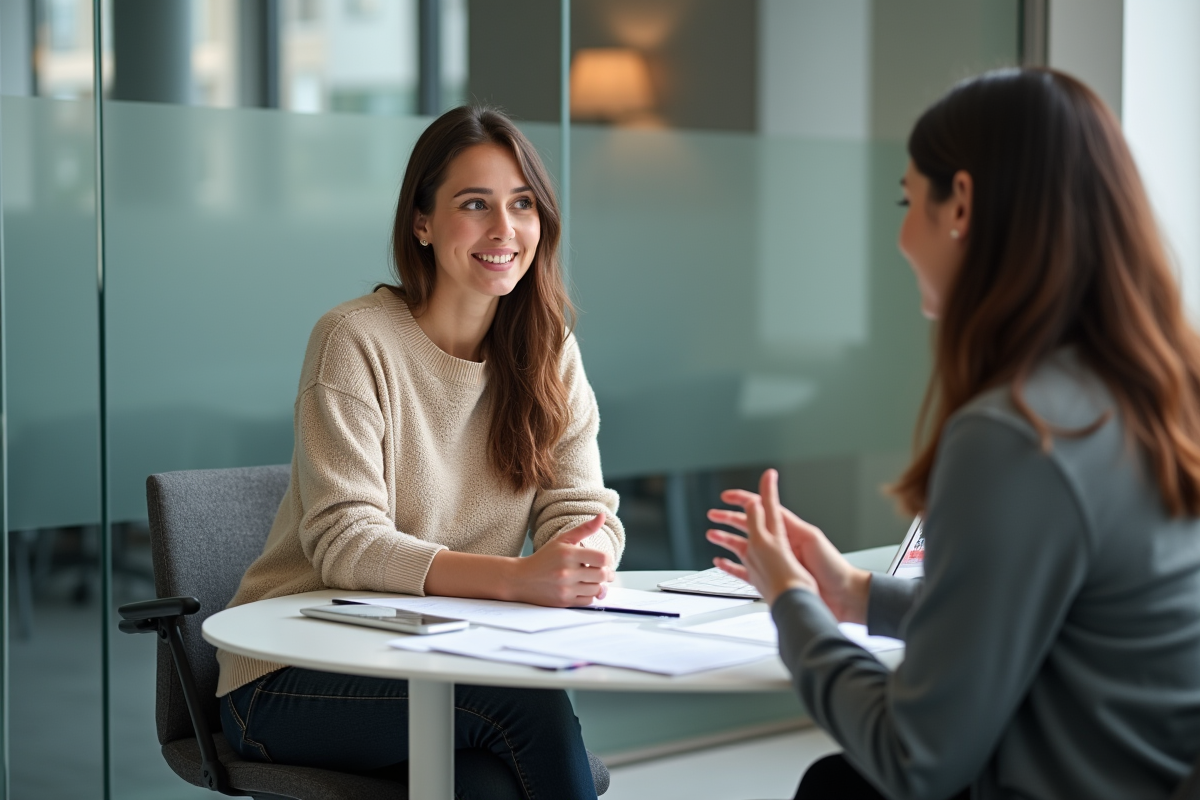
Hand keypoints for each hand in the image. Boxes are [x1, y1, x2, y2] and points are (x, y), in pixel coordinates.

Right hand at [511, 514, 613, 606]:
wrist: (521, 579)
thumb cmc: (544, 558)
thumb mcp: (562, 540)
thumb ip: (584, 529)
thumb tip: (603, 516)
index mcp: (568, 554)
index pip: (602, 558)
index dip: (608, 559)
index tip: (603, 560)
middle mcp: (567, 572)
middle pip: (602, 575)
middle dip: (607, 573)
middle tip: (603, 571)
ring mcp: (565, 588)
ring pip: (597, 590)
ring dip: (598, 585)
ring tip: (592, 579)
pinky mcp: (564, 601)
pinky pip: (588, 601)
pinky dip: (590, 596)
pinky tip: (584, 588)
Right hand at [707, 477, 870, 622]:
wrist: (843, 595)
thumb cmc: (832, 567)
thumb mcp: (810, 538)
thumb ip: (787, 525)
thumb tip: (767, 509)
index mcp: (788, 531)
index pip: (762, 509)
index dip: (744, 500)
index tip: (728, 496)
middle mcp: (779, 544)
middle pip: (749, 526)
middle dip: (729, 519)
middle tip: (713, 514)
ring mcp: (775, 561)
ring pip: (744, 547)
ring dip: (727, 540)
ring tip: (712, 535)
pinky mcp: (773, 579)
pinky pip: (745, 571)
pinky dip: (732, 566)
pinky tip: (722, 563)